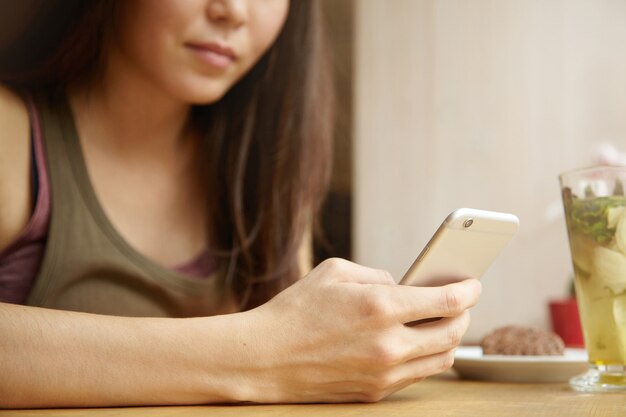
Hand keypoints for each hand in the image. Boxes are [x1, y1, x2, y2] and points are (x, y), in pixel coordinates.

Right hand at [241, 258, 481, 402]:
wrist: (264, 358)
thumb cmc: (295, 310)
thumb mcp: (335, 271)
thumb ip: (376, 274)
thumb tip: (403, 283)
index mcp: (380, 306)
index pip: (447, 301)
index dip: (468, 290)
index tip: (474, 283)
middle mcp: (388, 344)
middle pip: (452, 333)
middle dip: (464, 315)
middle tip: (461, 302)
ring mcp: (383, 373)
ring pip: (440, 359)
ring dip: (450, 339)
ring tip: (444, 322)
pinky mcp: (375, 392)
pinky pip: (417, 375)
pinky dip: (426, 357)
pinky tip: (418, 342)